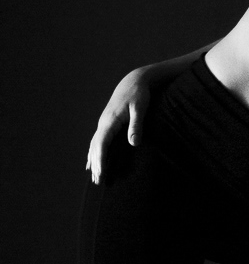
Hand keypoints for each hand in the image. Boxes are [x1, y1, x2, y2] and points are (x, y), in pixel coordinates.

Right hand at [86, 68, 151, 183]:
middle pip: (96, 147)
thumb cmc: (139, 94)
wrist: (134, 81)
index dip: (100, 159)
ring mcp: (104, 123)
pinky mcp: (107, 123)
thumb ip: (136, 125)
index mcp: (110, 121)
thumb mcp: (140, 108)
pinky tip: (92, 163)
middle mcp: (103, 123)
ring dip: (94, 161)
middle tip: (98, 182)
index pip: (101, 144)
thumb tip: (134, 143)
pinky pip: (97, 142)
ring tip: (94, 177)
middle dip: (96, 165)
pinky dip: (94, 154)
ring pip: (95, 146)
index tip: (100, 172)